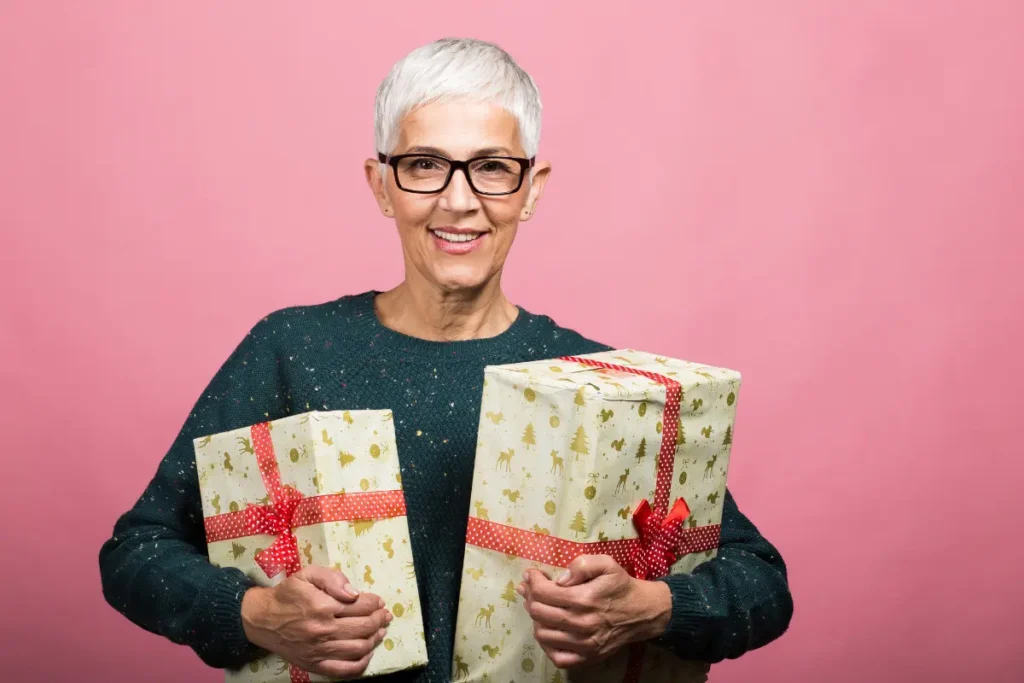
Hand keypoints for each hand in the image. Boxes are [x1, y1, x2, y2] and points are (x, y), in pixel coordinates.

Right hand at [241, 566, 390, 678]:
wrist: (261, 619)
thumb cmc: (287, 594)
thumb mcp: (308, 575)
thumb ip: (333, 579)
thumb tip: (355, 593)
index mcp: (322, 606)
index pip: (360, 606)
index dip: (374, 603)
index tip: (379, 602)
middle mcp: (323, 630)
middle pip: (363, 627)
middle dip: (379, 620)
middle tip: (384, 615)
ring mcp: (319, 651)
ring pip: (358, 648)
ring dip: (374, 639)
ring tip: (379, 631)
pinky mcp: (314, 665)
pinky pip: (344, 670)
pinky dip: (361, 664)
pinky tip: (367, 653)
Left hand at [517, 555, 671, 668]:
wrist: (643, 612)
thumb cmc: (621, 586)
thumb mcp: (607, 564)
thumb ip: (582, 565)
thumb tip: (560, 579)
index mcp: (584, 599)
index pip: (543, 592)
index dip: (532, 581)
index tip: (531, 574)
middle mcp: (581, 624)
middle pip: (538, 613)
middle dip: (529, 597)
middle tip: (531, 589)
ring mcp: (583, 644)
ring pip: (542, 635)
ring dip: (535, 619)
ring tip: (539, 607)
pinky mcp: (587, 658)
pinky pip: (557, 657)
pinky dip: (547, 646)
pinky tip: (549, 630)